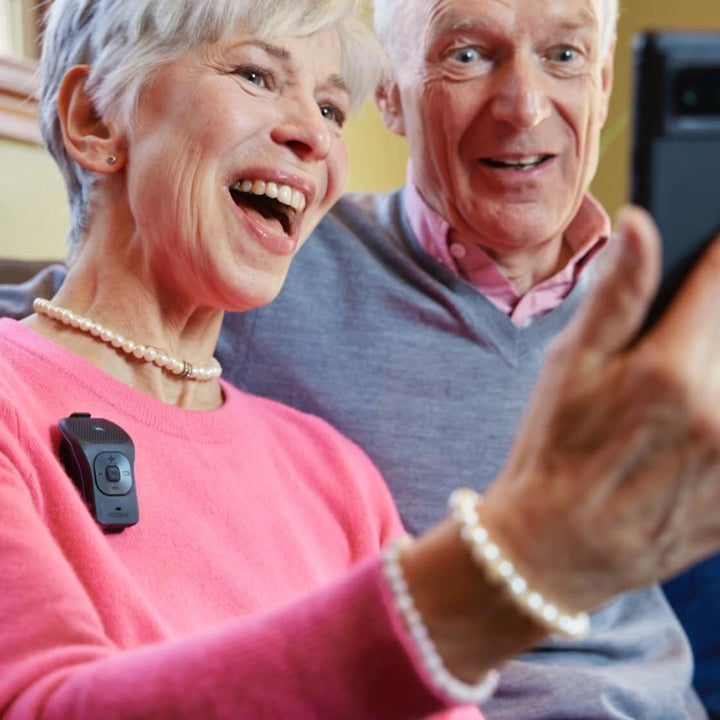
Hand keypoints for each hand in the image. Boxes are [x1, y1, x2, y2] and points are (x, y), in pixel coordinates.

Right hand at [482, 205, 719, 610]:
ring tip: (669, 402)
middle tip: (669, 354)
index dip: (717, 253)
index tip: (713, 244)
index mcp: (668, 369)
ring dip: (717, 368)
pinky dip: (719, 422)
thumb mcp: (567, 366)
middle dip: (713, 324)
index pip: (719, 281)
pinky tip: (687, 431)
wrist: (554, 548)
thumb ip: (614, 294)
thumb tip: (641, 224)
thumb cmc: (553, 448)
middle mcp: (717, 411)